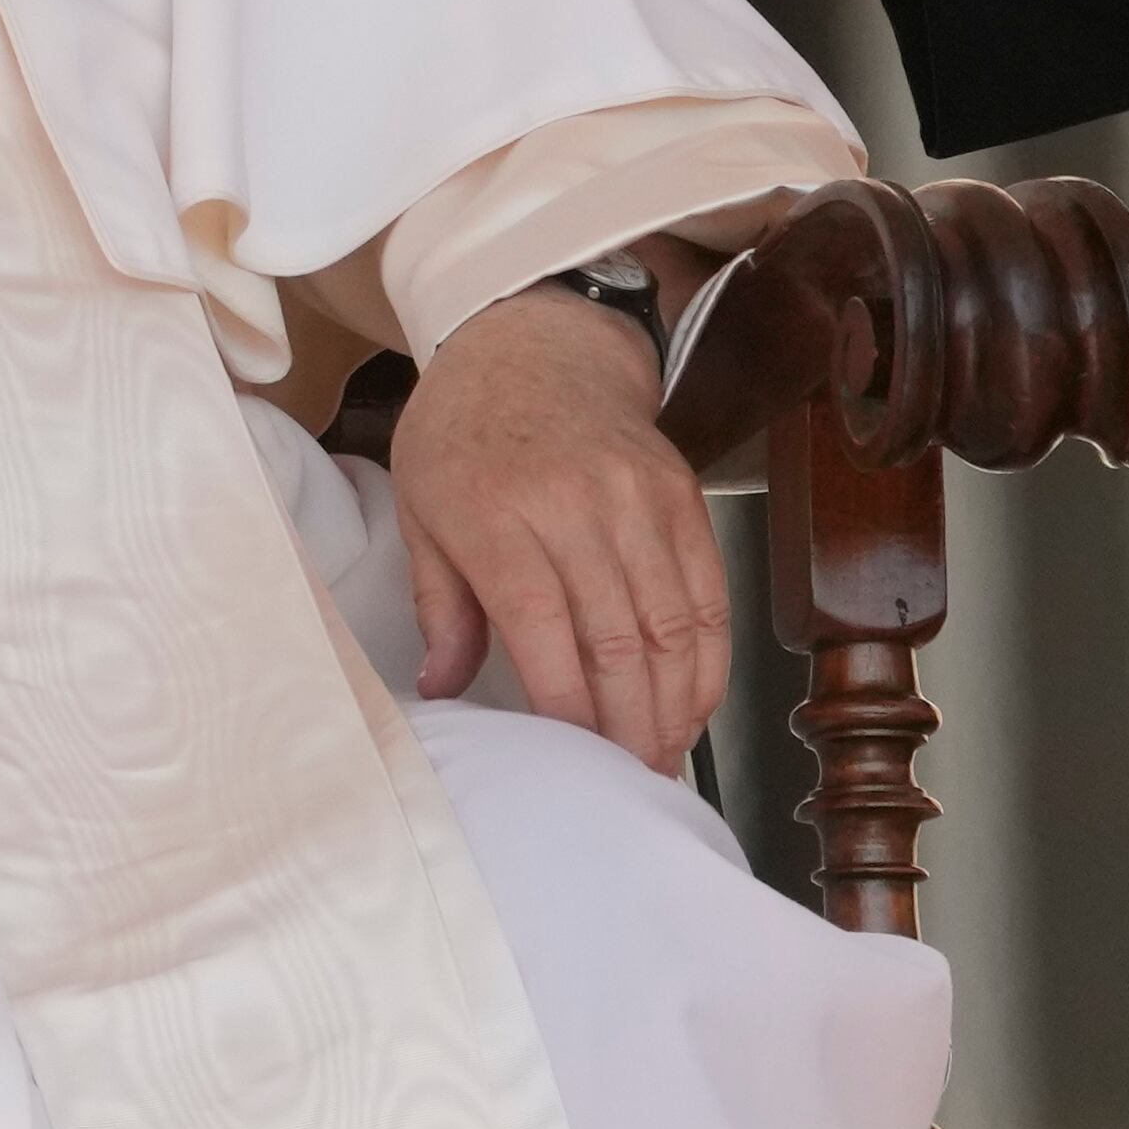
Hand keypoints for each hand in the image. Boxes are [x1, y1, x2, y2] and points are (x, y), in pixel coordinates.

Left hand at [390, 285, 728, 772]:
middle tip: (627, 785)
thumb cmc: (462, 434)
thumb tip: (441, 691)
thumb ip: (439, 605)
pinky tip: (692, 704)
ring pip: (673, 625)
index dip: (565, 707)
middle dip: (628, 727)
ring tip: (662, 760)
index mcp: (496, 513)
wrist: (534, 344)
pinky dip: (707, 659)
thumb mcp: (419, 508)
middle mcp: (576, 505)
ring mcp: (638, 498)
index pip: (543, 628)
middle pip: (618, 638)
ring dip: (675, 706)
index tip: (571, 764)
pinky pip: (708, 593)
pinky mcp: (682, 496)